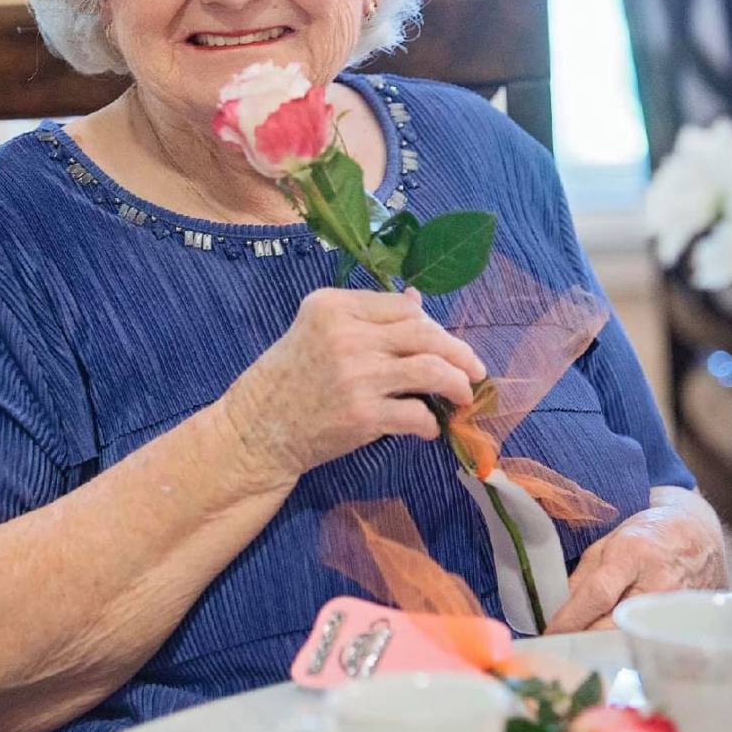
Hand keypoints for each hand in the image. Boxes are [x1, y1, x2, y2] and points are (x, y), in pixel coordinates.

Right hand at [218, 287, 485, 484]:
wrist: (257, 429)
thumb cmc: (289, 377)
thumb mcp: (318, 329)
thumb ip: (365, 315)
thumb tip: (418, 301)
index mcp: (333, 306)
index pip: (401, 306)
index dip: (429, 323)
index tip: (440, 341)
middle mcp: (346, 335)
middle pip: (424, 333)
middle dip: (458, 351)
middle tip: (473, 368)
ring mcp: (356, 375)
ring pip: (431, 369)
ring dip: (457, 383)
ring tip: (464, 395)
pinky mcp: (362, 416)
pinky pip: (417, 415)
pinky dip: (430, 423)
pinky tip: (428, 427)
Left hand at [545, 486, 727, 632]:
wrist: (699, 536)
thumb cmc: (647, 535)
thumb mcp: (608, 543)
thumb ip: (583, 578)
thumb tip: (561, 612)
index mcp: (633, 554)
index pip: (598, 594)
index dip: (571, 617)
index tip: (549, 633)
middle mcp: (658, 583)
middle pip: (613, 625)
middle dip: (583, 637)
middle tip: (560, 645)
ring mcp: (675, 607)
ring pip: (630, 639)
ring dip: (603, 646)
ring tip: (583, 646)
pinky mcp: (684, 623)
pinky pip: (649, 641)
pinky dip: (627, 645)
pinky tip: (612, 646)